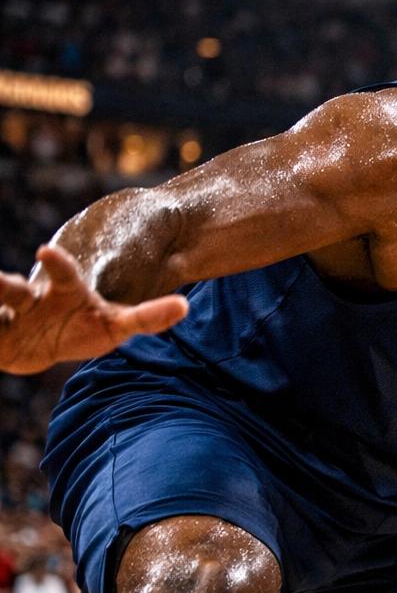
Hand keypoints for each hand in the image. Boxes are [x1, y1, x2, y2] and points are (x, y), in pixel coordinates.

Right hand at [0, 246, 188, 375]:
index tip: (46, 251)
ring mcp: (12, 317)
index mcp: (65, 290)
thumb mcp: (118, 323)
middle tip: (5, 282)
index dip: (58, 263)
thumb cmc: (87, 327)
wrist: (44, 342)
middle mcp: (32, 299)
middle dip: (5, 286)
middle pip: (14, 291)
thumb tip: (183, 307)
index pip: (63, 274)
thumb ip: (148, 317)